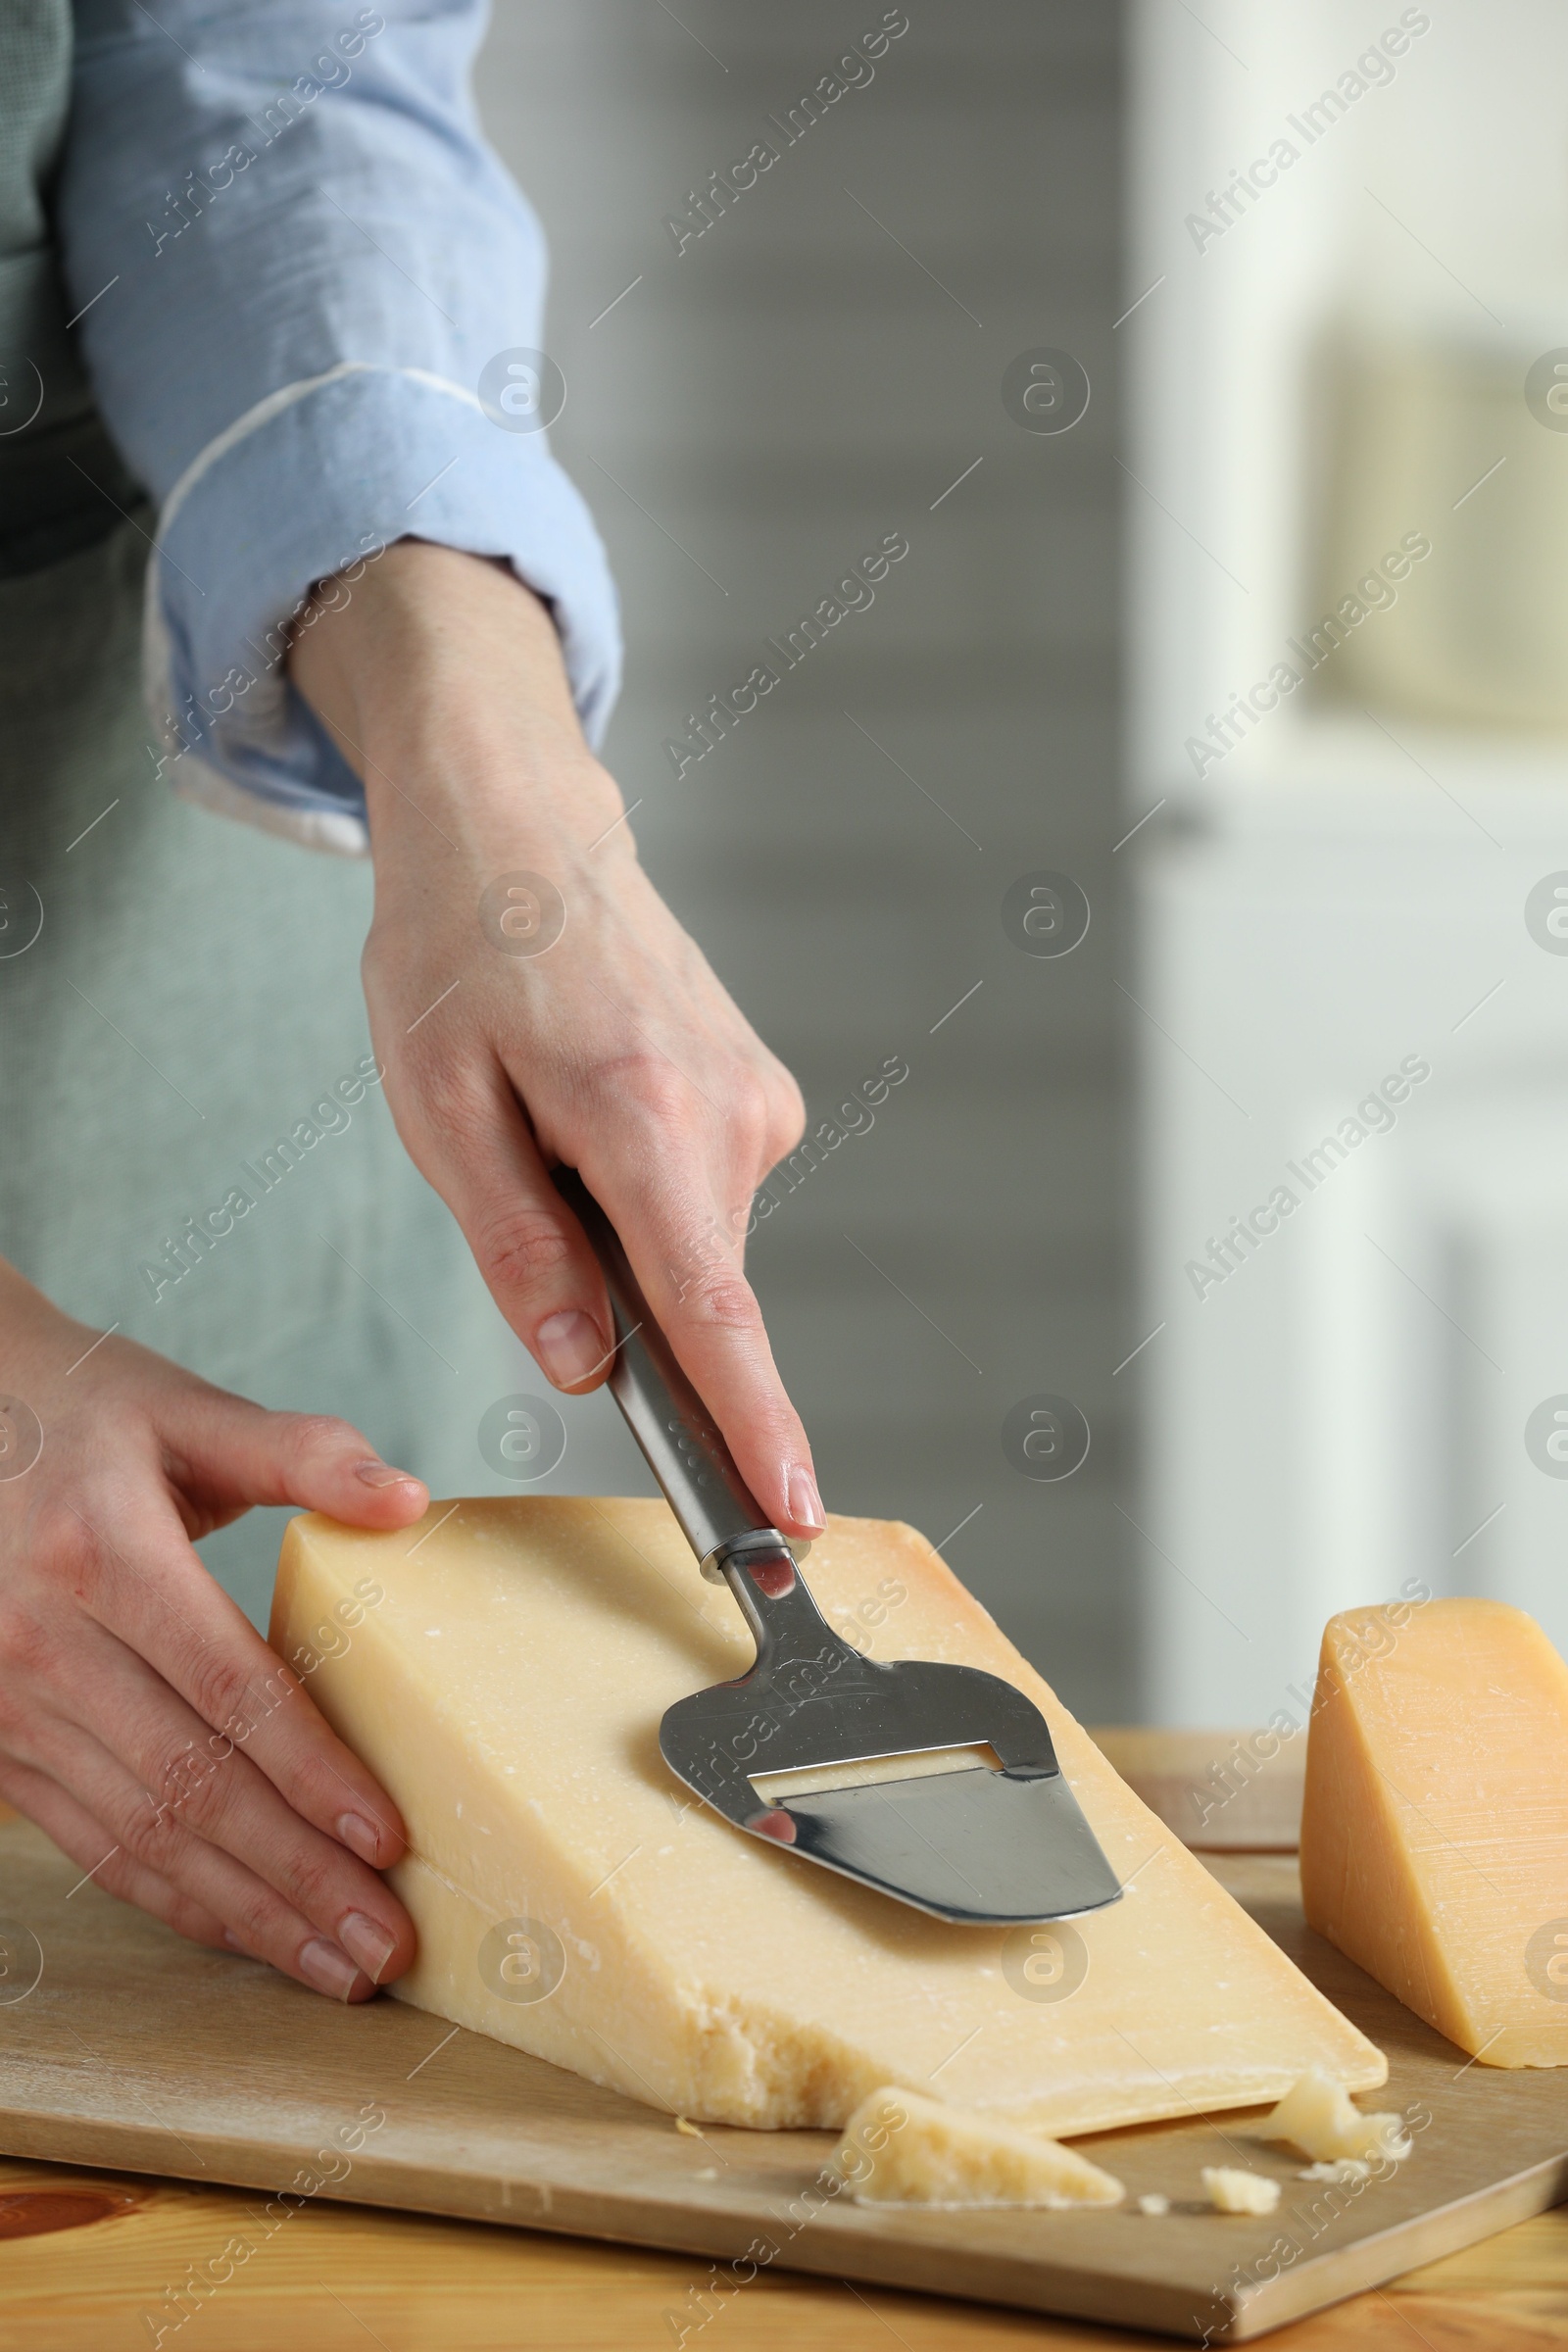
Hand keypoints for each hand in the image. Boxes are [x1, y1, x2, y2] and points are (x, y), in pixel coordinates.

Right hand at [0, 1263, 426, 1997]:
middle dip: (296, 1876)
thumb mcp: (186, 1411)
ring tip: (340, 1965)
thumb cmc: (82, 1416)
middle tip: (387, 1943)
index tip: (389, 1836)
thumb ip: (303, 1453)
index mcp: (101, 1553)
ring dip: (245, 1912)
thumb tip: (407, 1500)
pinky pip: (92, 1841)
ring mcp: (7, 1705)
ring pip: (139, 1835)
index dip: (310, 1770)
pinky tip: (249, 1932)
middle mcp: (41, 1642)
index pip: (227, 1688)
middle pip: (188, 1785)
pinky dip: (174, 1899)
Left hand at [289, 542, 823, 1537]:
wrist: (523, 824)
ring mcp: (758, 1099)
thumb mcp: (442, 1108)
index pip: (715, 1310)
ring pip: (692, 1241)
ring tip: (543, 1110)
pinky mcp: (761, 1093)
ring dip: (617, 1226)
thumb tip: (583, 1364)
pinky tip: (588, 1102)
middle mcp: (730, 1112)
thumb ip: (518, 1246)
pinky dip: (644, 1187)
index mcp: (644, 1117)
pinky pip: (702, 1193)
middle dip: (616, 1294)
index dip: (752, 1424)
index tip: (794, 1512)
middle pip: (692, 1286)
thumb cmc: (461, 954)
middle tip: (521, 1169)